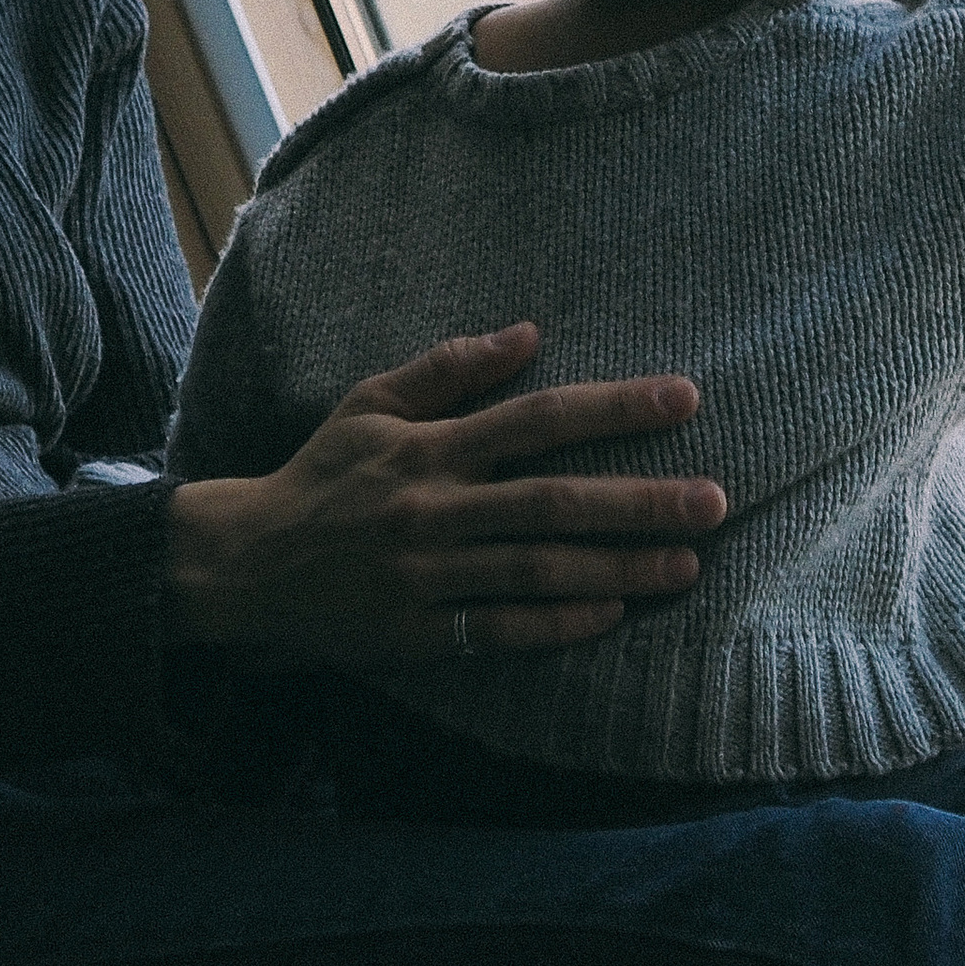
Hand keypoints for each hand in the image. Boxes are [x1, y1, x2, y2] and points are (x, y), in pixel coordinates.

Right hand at [162, 324, 723, 669]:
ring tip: (690, 564)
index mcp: (431, 447)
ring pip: (541, 571)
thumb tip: (528, 332)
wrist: (248, 565)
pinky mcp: (421, 634)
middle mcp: (436, 509)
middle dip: (642, 500)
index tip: (685, 400)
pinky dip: (559, 624)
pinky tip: (613, 614)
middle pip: (555, 502)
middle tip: (716, 500)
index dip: (614, 408)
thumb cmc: (324, 475)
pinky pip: (502, 632)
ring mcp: (430, 576)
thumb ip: (450, 367)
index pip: (538, 419)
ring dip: (622, 569)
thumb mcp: (372, 402)